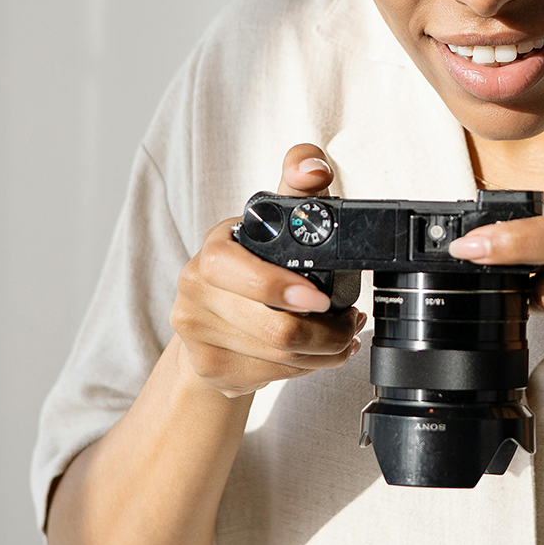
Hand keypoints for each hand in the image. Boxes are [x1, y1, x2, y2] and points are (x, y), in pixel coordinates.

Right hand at [170, 144, 363, 399]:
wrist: (217, 318)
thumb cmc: (257, 263)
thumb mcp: (280, 219)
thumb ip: (301, 183)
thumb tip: (312, 166)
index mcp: (212, 250)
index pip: (231, 270)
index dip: (278, 288)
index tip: (321, 298)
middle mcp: (193, 291)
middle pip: (271, 330)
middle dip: (326, 333)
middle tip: (350, 323)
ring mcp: (197, 336)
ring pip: (279, 359)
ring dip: (324, 352)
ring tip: (342, 338)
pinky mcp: (210, 370)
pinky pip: (272, 378)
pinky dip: (304, 369)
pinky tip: (314, 354)